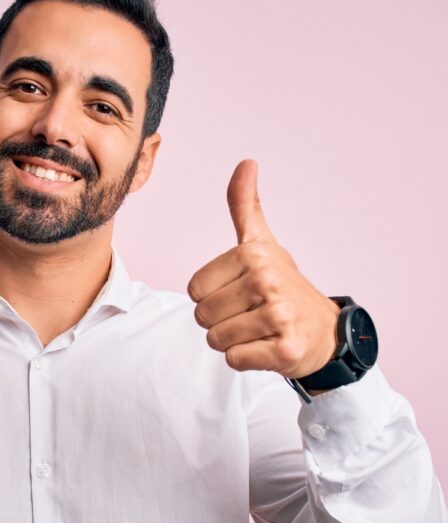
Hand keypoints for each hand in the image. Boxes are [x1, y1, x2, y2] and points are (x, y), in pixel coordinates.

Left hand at [186, 160, 338, 376]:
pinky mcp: (284, 350)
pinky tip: (266, 346)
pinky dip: (245, 359)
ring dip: (232, 340)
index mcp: (253, 254)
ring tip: (257, 329)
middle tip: (249, 314)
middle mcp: (267, 281)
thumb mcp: (262, 243)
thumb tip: (246, 163)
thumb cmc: (283, 285)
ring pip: (216, 339)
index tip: (239, 292)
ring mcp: (278, 316)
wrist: (326, 331)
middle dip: (219, 321)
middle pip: (202, 316)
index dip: (211, 296)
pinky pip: (234, 359)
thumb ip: (245, 206)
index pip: (194, 289)